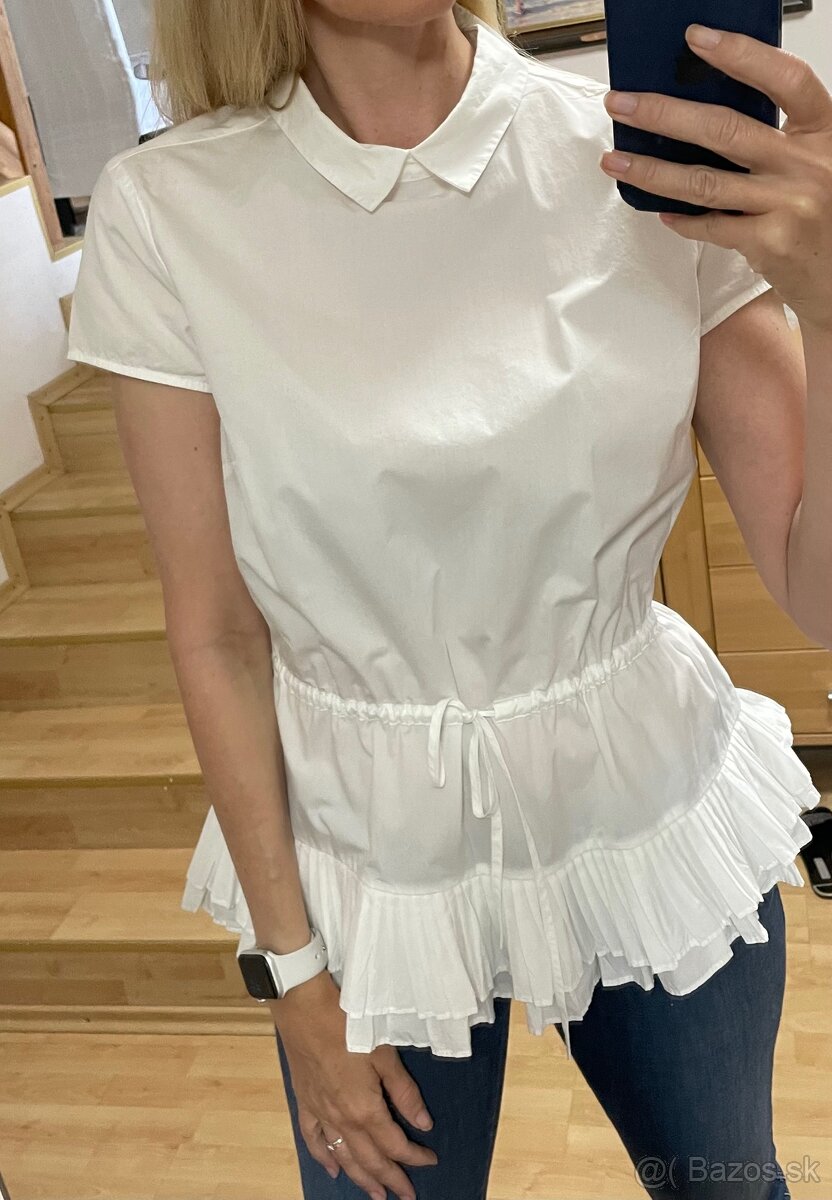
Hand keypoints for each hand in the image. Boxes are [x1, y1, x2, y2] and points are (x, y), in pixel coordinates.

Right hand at [270, 970, 437, 1199]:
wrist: (302, 1008)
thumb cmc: (347, 1024)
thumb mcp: (383, 1054)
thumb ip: (403, 1092)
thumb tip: (423, 1123)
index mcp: (364, 1108)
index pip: (395, 1144)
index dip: (415, 1156)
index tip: (431, 1160)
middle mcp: (341, 1119)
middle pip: (369, 1159)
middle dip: (390, 1179)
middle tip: (406, 1195)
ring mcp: (320, 1113)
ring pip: (342, 1156)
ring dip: (361, 1178)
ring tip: (376, 1194)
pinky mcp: (305, 1102)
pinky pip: (314, 1139)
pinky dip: (324, 1157)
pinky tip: (333, 1169)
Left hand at [599, 23, 831, 333]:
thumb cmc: (825, 218)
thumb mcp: (817, 164)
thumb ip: (777, 141)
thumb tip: (702, 118)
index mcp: (825, 132)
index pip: (785, 79)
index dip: (741, 55)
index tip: (697, 40)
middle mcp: (809, 164)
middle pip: (726, 129)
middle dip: (664, 114)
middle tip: (623, 105)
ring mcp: (789, 205)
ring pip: (705, 181)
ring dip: (653, 171)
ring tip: (617, 161)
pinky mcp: (769, 243)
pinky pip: (711, 226)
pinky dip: (682, 220)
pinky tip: (661, 213)